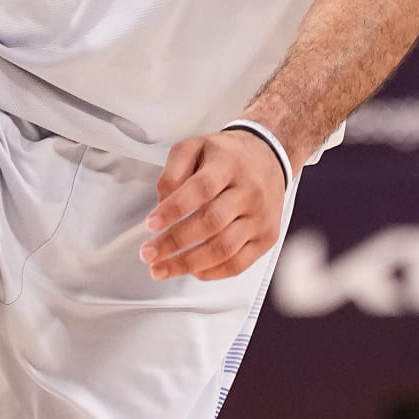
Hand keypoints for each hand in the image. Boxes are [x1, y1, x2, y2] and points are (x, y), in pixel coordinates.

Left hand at [142, 128, 287, 282]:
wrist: (270, 157)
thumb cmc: (227, 156)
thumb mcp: (196, 146)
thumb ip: (174, 170)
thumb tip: (162, 204)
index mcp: (229, 165)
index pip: (201, 189)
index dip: (174, 208)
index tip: (151, 224)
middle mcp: (249, 192)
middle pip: (212, 222)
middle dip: (175, 242)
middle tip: (148, 253)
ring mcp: (260, 217)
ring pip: (224, 248)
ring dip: (188, 263)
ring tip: (161, 269)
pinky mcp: (267, 238)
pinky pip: (238, 264)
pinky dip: (211, 272)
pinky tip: (190, 271)